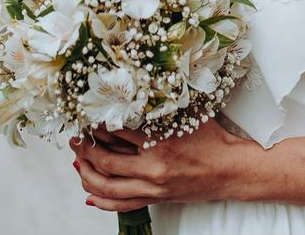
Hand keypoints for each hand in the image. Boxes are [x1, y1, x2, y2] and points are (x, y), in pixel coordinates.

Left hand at [69, 117, 252, 211]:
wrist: (230, 169)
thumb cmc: (211, 138)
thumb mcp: (186, 115)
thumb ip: (158, 109)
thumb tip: (129, 99)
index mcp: (160, 142)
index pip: (117, 131)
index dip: (97, 123)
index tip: (86, 116)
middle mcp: (153, 168)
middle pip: (106, 160)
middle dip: (85, 149)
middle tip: (74, 139)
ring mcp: (154, 187)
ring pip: (108, 186)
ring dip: (87, 174)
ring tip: (77, 163)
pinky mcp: (156, 199)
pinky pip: (123, 205)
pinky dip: (103, 201)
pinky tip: (90, 195)